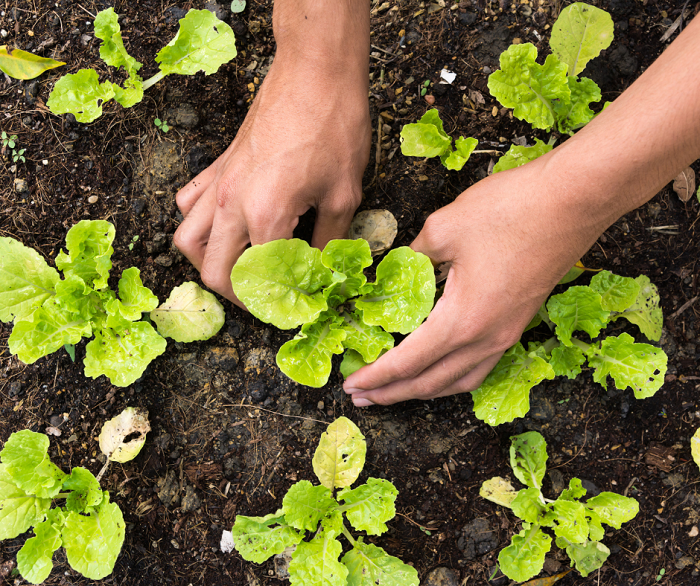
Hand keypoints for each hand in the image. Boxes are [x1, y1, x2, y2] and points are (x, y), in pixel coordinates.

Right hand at [174, 42, 370, 304]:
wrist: (315, 73)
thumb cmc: (334, 127)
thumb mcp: (344, 194)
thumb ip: (329, 241)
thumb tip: (322, 271)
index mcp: (266, 216)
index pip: (258, 279)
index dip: (275, 303)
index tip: (292, 309)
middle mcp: (232, 204)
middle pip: (213, 271)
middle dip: (237, 295)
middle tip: (263, 299)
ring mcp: (219, 183)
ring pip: (187, 240)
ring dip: (208, 263)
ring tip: (237, 269)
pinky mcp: (218, 165)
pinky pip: (190, 203)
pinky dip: (198, 224)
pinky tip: (224, 226)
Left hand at [343, 155, 608, 405]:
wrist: (575, 200)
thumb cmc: (510, 210)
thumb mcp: (444, 228)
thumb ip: (412, 256)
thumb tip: (397, 269)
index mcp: (462, 321)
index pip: (407, 362)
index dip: (376, 377)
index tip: (350, 385)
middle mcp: (486, 339)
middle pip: (431, 382)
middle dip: (392, 393)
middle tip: (361, 396)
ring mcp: (507, 335)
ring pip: (458, 381)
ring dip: (423, 390)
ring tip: (395, 391)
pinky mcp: (519, 323)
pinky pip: (479, 367)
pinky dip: (452, 377)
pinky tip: (440, 369)